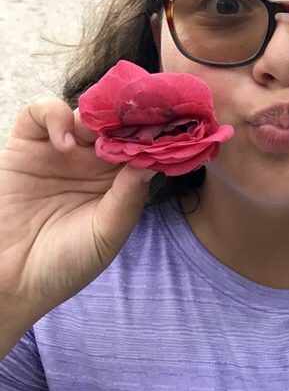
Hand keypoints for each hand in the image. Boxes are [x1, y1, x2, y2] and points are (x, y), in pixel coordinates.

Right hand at [0, 98, 151, 322]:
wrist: (11, 280)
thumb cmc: (64, 264)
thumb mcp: (106, 234)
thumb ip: (128, 198)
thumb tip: (153, 162)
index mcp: (117, 180)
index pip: (141, 144)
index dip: (154, 133)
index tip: (171, 124)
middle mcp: (92, 160)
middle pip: (117, 121)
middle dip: (130, 115)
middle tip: (140, 114)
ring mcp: (60, 148)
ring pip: (85, 111)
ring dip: (97, 115)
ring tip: (100, 136)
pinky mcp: (26, 143)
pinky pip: (42, 110)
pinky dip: (56, 116)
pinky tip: (64, 144)